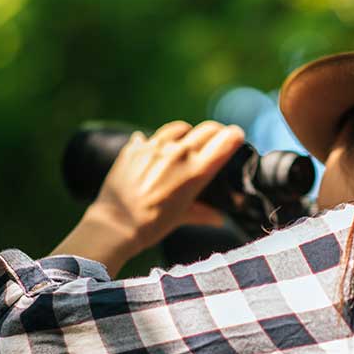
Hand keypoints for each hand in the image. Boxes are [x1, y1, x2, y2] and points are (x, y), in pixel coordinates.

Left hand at [86, 119, 244, 253]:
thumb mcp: (182, 217)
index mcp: (196, 171)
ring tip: (186, 143)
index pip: (225, 140)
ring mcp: (155, 147)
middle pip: (207, 129)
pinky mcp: (135, 148)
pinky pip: (150, 137)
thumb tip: (219, 218)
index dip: (235, 136)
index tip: (237, 137)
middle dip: (216, 132)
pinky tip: (155, 152)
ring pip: (180, 128)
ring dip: (187, 134)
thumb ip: (204, 213)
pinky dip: (157, 142)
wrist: (116, 224)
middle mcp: (178, 153)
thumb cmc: (153, 225)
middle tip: (217, 138)